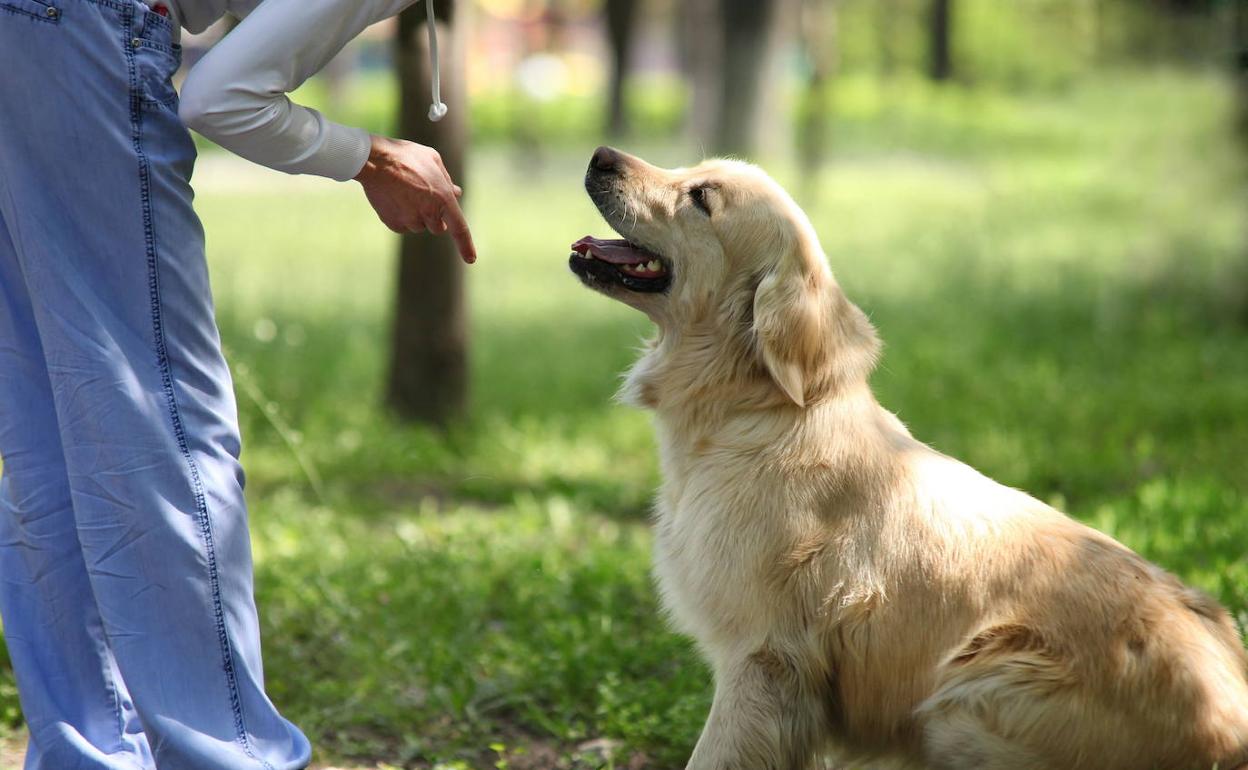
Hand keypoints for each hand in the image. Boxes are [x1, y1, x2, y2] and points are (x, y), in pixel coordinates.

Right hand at [354, 135, 476, 263]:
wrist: (374, 160)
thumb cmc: (405, 156)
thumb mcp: (432, 160)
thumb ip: (446, 180)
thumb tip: (456, 193)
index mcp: (443, 199)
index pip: (459, 229)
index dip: (466, 246)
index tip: (471, 260)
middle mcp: (428, 213)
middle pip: (438, 228)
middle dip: (435, 217)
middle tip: (423, 198)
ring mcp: (410, 220)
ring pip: (419, 227)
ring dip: (416, 215)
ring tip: (404, 192)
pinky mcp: (393, 224)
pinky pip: (403, 226)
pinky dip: (401, 216)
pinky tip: (394, 198)